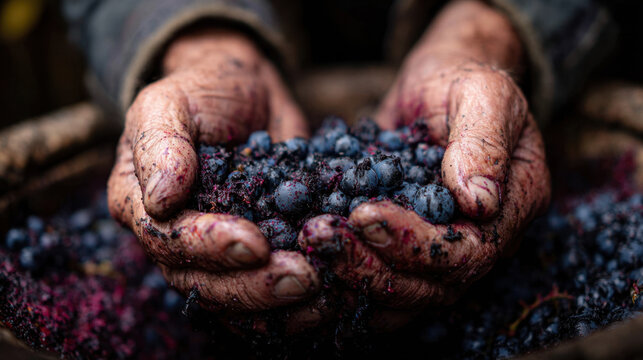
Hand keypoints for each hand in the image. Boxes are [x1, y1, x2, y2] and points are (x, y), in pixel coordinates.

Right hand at [107, 29, 318, 320]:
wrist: (244, 93)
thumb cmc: (202, 91)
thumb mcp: (171, 102)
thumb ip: (161, 144)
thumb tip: (160, 199)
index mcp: (139, 204)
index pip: (167, 239)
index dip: (209, 246)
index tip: (255, 243)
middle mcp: (171, 239)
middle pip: (202, 283)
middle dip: (252, 286)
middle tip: (303, 277)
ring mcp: (211, 254)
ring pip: (234, 299)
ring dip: (276, 303)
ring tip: (322, 290)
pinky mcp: (251, 257)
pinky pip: (263, 294)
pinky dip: (292, 303)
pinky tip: (330, 296)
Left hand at [301, 0, 549, 325]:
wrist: (437, 83)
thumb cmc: (462, 80)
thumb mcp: (482, 93)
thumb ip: (484, 143)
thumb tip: (478, 202)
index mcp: (511, 209)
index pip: (466, 254)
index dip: (413, 244)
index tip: (362, 214)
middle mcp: (480, 241)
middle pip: (430, 286)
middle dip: (372, 266)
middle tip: (320, 235)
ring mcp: (440, 248)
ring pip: (401, 293)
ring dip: (353, 278)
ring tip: (311, 244)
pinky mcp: (404, 246)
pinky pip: (379, 277)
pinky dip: (345, 277)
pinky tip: (312, 256)